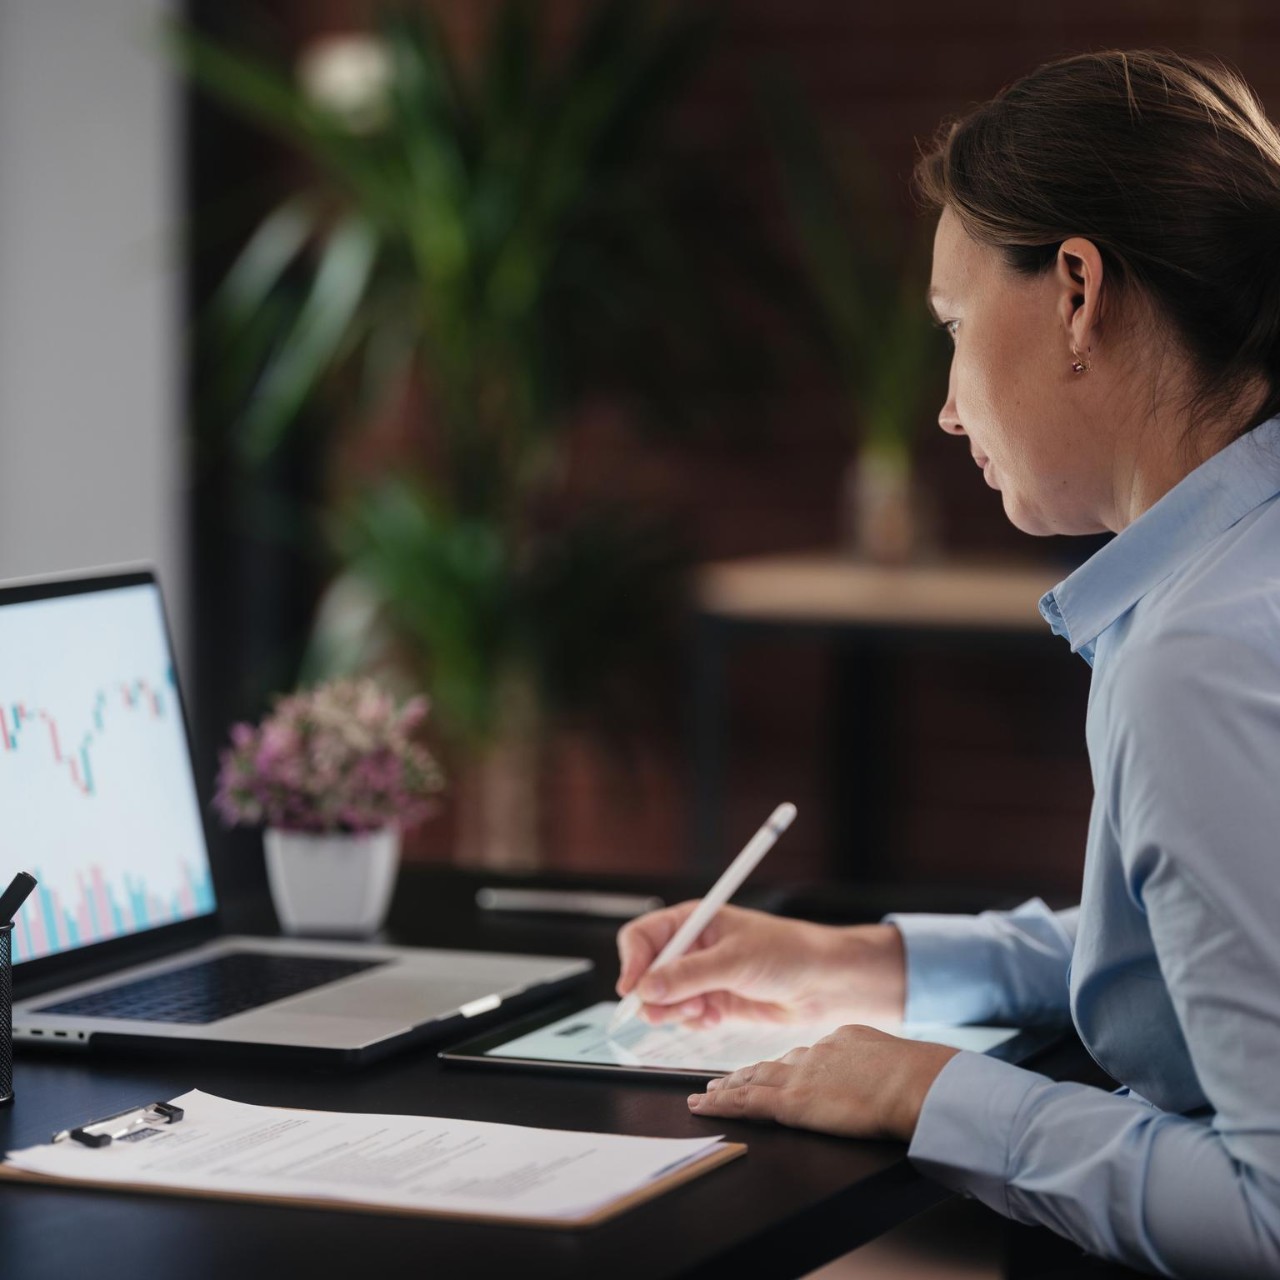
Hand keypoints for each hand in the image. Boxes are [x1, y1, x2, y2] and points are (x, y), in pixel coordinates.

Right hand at [615, 901, 905, 1027]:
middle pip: (647, 972)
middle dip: (654, 994)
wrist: (825, 983)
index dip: (632, 962)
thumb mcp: (735, 961)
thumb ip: (689, 975)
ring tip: (701, 1013)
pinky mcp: (714, 1002)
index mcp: (693, 921)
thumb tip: (646, 989)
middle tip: (666, 1012)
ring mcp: (702, 976)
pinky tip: (715, 1018)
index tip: (632, 990)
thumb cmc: (788, 953)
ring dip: (675, 1011)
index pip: (642, 937)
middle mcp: (693, 947)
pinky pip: (685, 1016)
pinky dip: (694, 1022)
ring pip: (663, 999)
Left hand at [686, 1025, 959, 1141]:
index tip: (770, 1067)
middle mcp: (816, 1052)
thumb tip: (880, 1073)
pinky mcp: (792, 1102)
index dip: (783, 1063)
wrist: (917, 1082)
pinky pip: (747, 1102)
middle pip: (772, 1063)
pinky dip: (721, 1103)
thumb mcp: (896, 1058)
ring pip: (753, 1079)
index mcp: (843, 1041)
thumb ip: (877, 1062)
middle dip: (746, 1072)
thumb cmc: (921, 1078)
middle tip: (723, 1077)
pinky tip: (702, 1105)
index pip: (805, 1054)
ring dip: (729, 1085)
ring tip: (710, 1091)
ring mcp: (801, 1076)